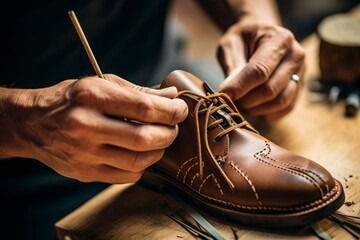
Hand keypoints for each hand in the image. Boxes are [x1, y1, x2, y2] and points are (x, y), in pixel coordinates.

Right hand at [2, 74, 187, 182]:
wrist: (33, 123)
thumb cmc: (71, 99)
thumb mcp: (101, 84)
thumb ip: (138, 91)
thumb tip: (171, 95)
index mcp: (92, 97)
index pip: (144, 108)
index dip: (171, 111)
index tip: (181, 110)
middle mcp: (86, 125)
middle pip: (145, 137)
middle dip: (169, 133)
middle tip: (173, 127)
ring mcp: (84, 153)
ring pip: (139, 161)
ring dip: (159, 151)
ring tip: (159, 140)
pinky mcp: (85, 173)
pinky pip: (127, 176)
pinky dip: (142, 166)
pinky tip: (141, 154)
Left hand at [217, 21, 305, 121]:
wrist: (262, 35)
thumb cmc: (243, 39)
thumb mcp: (230, 44)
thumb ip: (231, 67)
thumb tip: (229, 93)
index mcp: (279, 39)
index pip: (259, 71)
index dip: (239, 87)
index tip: (222, 95)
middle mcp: (296, 56)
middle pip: (270, 89)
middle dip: (245, 100)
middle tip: (229, 100)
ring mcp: (301, 73)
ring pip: (279, 102)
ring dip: (256, 109)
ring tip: (240, 103)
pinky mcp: (300, 87)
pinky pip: (286, 108)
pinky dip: (267, 113)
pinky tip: (253, 108)